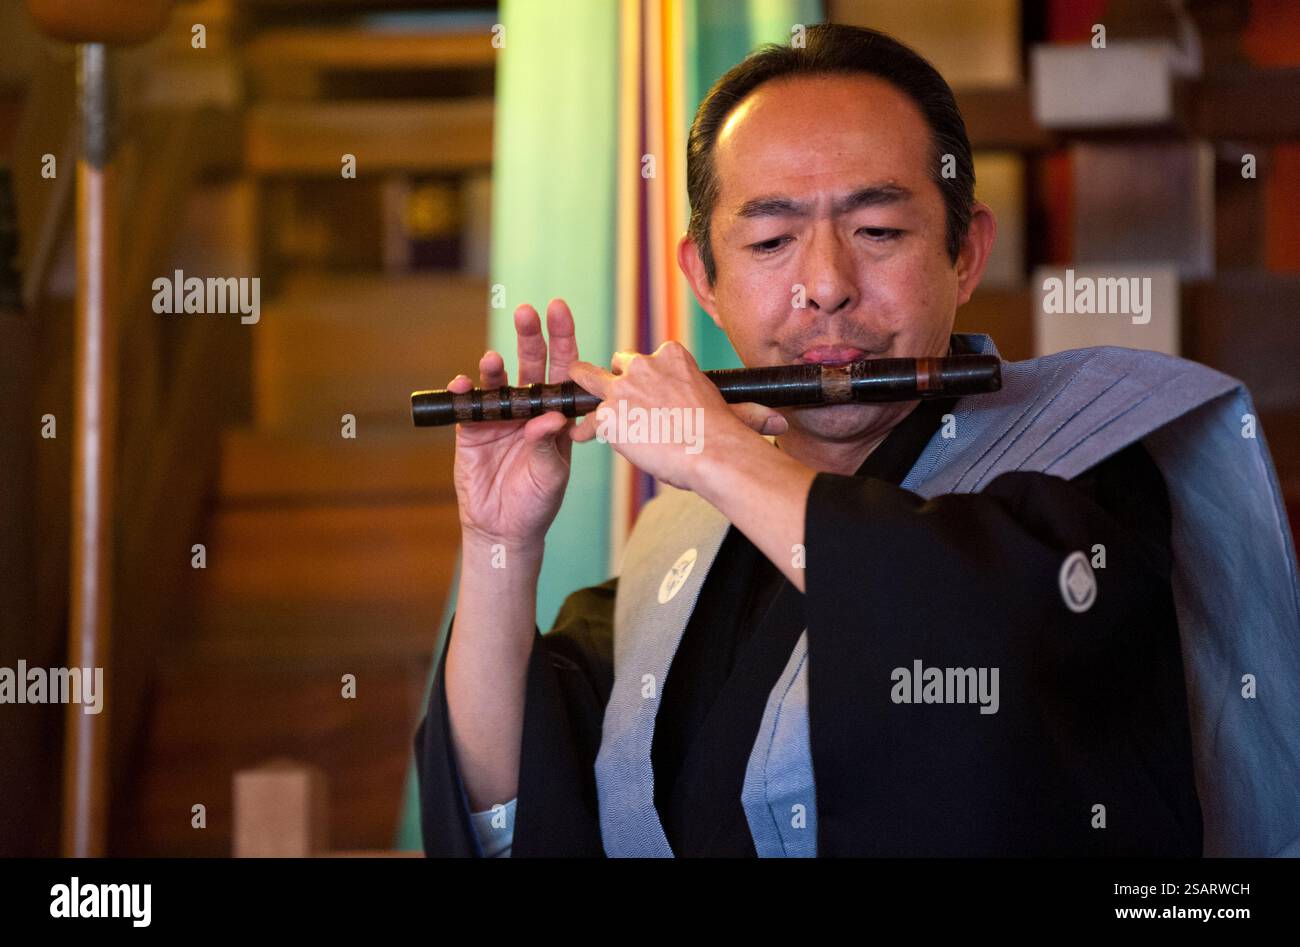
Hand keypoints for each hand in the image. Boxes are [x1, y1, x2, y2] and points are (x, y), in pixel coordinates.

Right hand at [451, 299, 580, 546]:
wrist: (504, 528)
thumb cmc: (538, 501)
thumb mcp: (551, 476)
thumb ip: (548, 445)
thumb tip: (550, 417)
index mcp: (556, 413)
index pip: (563, 369)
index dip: (562, 338)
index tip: (559, 309)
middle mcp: (529, 407)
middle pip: (530, 363)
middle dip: (530, 336)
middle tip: (526, 312)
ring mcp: (499, 416)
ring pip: (498, 381)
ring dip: (494, 366)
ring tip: (491, 361)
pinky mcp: (472, 430)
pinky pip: (467, 405)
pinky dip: (463, 392)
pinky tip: (463, 384)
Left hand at [568, 340, 787, 491]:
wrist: (711, 453)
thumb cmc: (726, 437)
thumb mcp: (732, 411)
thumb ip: (745, 411)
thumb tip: (779, 424)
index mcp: (673, 357)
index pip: (651, 357)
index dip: (648, 376)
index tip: (651, 392)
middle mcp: (645, 365)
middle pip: (619, 362)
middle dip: (615, 376)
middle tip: (615, 395)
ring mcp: (623, 388)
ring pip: (589, 377)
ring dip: (583, 387)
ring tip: (573, 395)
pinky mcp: (609, 414)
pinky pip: (588, 419)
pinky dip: (586, 429)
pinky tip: (583, 437)